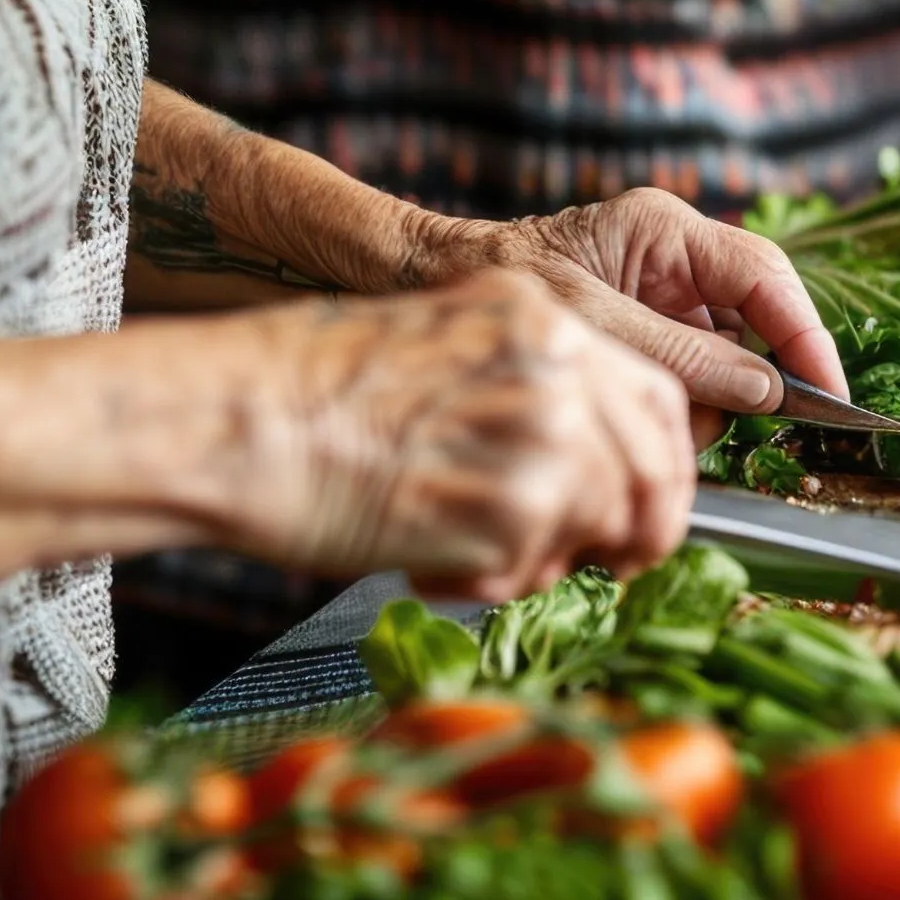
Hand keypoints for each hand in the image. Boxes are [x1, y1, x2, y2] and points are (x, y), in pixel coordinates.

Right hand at [232, 270, 695, 601]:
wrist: (234, 421)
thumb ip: (527, 388)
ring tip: (481, 556)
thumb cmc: (310, 394)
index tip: (649, 505)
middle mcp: (559, 365)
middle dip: (645, 527)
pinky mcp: (518, 509)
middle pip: (656, 466)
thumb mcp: (443, 347)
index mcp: (542, 315)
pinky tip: (430, 563)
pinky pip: (542, 570)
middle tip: (613, 563)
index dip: (665, 464)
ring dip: (557, 558)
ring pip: (608, 523)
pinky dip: (496, 584)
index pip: (657, 395)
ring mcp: (547, 436)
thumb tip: (594, 467)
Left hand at [424, 188, 847, 437]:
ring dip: (705, 402)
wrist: (429, 282)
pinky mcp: (651, 328)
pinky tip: (638, 411)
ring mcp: (666, 293)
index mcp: (666, 232)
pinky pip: (696, 374)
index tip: (828, 396)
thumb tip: (766, 390)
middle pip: (758, 321)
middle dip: (744, 379)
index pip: (766, 278)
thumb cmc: (494, 282)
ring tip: (648, 415)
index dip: (806, 338)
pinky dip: (680, 406)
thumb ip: (681, 355)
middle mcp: (676, 257)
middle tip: (710, 420)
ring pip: (730, 359)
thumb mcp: (588, 323)